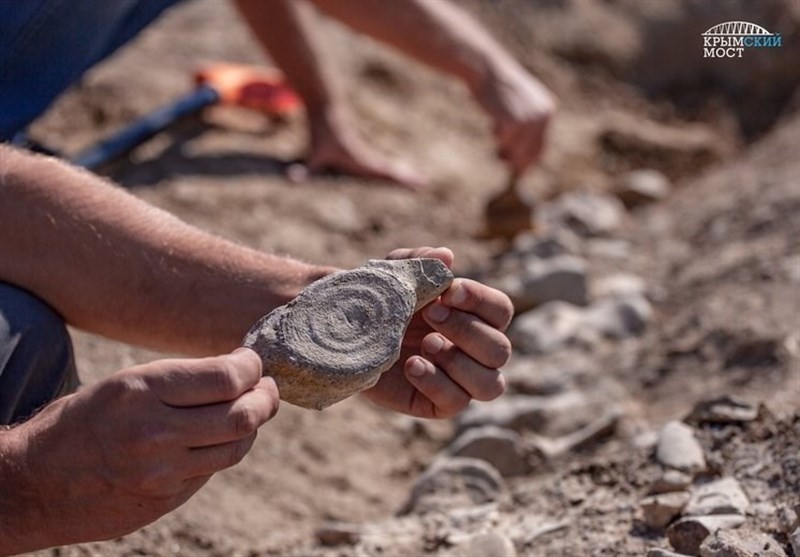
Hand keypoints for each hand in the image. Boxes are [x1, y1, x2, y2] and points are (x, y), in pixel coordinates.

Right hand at [0, 348, 277, 552]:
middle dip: (266, 397)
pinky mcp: (163, 500)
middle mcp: (154, 431)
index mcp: (142, 389)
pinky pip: (212, 470)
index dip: (252, 367)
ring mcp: (160, 472)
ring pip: (236, 446)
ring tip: (252, 411)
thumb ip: (180, 382)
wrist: (33, 483)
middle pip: (242, 415)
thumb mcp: (123, 384)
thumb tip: (240, 374)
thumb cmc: (82, 421)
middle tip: (267, 387)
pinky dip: (225, 450)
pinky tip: (219, 438)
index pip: (227, 377)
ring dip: (253, 426)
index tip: (253, 362)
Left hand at [293, 107, 428, 190]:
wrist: (325, 109)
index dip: (401, 180)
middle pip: (392, 170)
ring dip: (402, 172)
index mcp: (361, 160)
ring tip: (417, 179)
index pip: (386, 173)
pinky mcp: (360, 151)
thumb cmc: (320, 133)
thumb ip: (306, 169)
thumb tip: (293, 179)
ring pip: (388, 166)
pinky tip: (395, 169)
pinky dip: (391, 168)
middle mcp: (366, 157)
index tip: (417, 183)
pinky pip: (380, 163)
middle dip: (408, 177)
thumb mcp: (314, 154)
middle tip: (425, 184)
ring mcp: (365, 154)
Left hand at [363, 247, 512, 417]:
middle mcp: (472, 352)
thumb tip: (446, 256)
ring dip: (460, 362)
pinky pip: (456, 402)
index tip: (448, 292)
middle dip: (467, 330)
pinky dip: (437, 383)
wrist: (344, 336)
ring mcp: (457, 381)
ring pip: (491, 385)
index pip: (501, 311)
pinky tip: (411, 365)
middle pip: (500, 350)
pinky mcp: (435, 404)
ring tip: (425, 344)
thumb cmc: (377, 303)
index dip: (481, 301)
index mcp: (471, 317)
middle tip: (429, 314)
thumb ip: (419, 262)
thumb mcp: (393, 275)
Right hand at [471, 64, 555, 174]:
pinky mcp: (515, 122)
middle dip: (516, 160)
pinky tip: (493, 119)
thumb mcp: (518, 104)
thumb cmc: (497, 88)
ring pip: (515, 149)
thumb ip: (524, 126)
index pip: (541, 145)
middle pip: (531, 152)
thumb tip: (519, 157)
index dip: (530, 160)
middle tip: (501, 159)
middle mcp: (543, 116)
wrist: (488, 70)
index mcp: (548, 110)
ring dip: (503, 145)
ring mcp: (530, 119)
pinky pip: (504, 141)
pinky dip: (496, 135)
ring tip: (494, 126)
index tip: (520, 172)